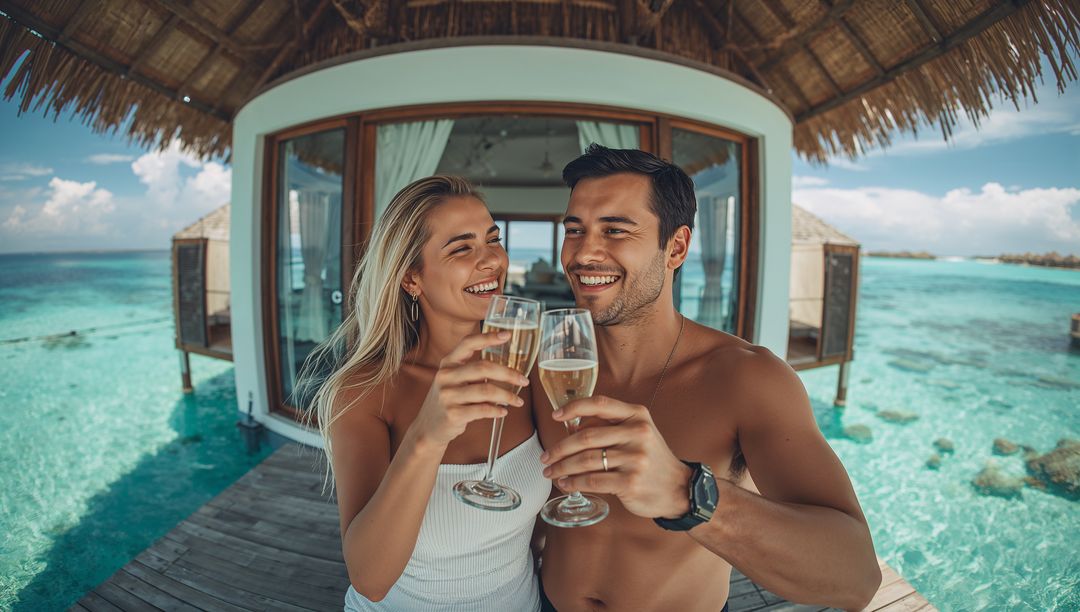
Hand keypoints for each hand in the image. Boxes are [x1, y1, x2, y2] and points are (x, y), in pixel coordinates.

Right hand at [410, 331, 529, 448]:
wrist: (428, 428)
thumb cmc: (449, 401)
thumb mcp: (454, 381)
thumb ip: (473, 372)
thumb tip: (507, 370)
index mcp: (448, 363)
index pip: (468, 343)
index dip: (488, 337)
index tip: (507, 335)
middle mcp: (445, 376)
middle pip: (483, 368)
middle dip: (508, 374)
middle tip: (524, 380)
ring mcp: (447, 396)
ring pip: (486, 391)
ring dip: (507, 396)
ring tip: (518, 401)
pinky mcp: (452, 414)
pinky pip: (482, 410)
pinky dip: (497, 410)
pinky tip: (503, 412)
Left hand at [539, 395, 692, 518]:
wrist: (678, 488)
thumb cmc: (651, 459)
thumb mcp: (639, 432)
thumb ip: (612, 425)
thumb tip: (573, 426)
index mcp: (637, 416)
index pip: (600, 404)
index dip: (573, 408)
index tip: (555, 417)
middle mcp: (637, 434)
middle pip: (585, 437)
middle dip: (559, 448)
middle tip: (546, 457)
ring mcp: (634, 459)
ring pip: (585, 461)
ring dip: (562, 467)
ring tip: (551, 472)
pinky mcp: (630, 482)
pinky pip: (592, 481)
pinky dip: (573, 483)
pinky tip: (566, 484)